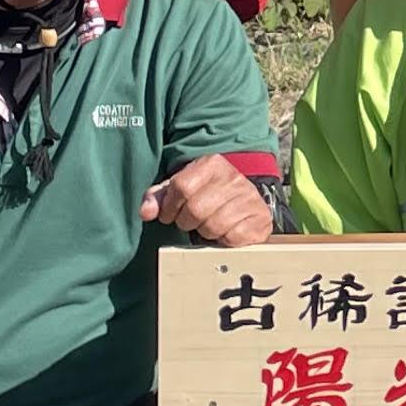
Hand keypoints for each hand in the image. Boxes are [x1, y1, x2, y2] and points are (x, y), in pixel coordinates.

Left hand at [141, 152, 274, 246]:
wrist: (246, 203)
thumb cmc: (206, 197)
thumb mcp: (180, 190)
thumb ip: (158, 197)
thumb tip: (145, 212)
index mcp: (211, 164)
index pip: (180, 187)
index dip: (169, 207)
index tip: (169, 215)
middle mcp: (233, 177)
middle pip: (195, 209)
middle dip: (187, 222)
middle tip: (191, 223)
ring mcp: (249, 198)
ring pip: (213, 225)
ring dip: (205, 232)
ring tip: (208, 226)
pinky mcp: (260, 219)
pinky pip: (233, 237)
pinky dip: (224, 240)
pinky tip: (225, 233)